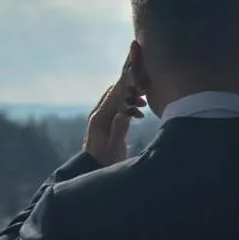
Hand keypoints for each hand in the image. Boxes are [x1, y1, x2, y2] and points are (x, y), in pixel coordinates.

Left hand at [82, 46, 146, 166]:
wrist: (93, 170)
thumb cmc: (104, 161)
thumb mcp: (114, 148)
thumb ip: (119, 130)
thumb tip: (126, 113)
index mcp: (99, 118)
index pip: (114, 95)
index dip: (126, 82)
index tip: (136, 70)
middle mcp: (98, 114)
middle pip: (115, 92)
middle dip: (130, 86)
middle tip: (145, 85)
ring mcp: (101, 117)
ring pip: (117, 98)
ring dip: (131, 97)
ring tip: (144, 101)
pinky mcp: (106, 122)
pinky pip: (118, 107)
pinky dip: (129, 105)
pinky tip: (140, 112)